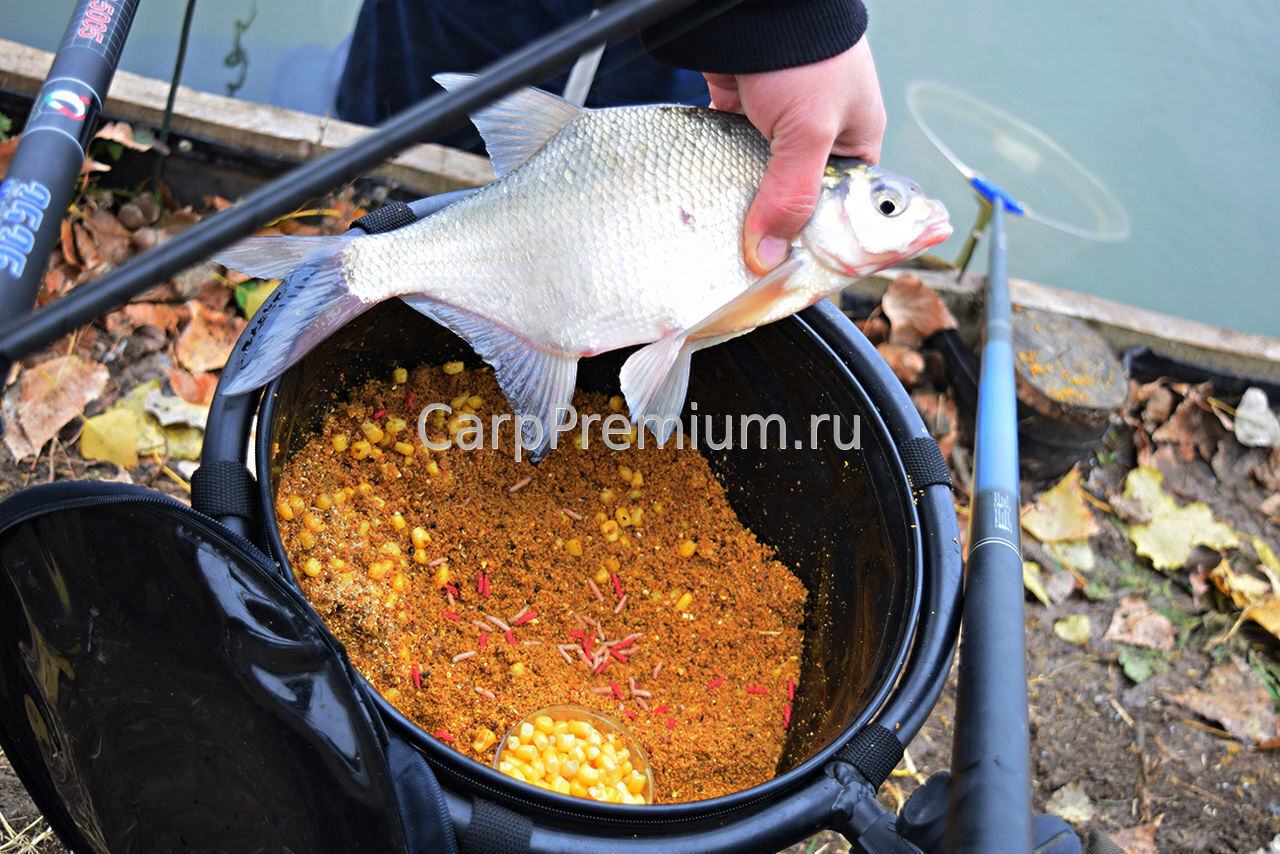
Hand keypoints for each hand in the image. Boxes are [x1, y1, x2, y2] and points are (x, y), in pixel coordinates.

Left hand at [704, 38, 885, 274]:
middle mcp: (820, 137)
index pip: (843, 210)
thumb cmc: (806, 56)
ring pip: (759, 181)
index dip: (820, 243)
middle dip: (773, 227)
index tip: (790, 273)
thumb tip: (768, 257)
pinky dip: (717, 174)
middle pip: (796, 200)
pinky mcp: (740, 110)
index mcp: (855, 143)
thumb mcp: (810, 133)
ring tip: (722, 238)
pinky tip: (705, 200)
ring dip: (742, 203)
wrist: (757, 4)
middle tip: (748, 261)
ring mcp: (777, 124)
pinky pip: (729, 155)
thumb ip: (790, 196)